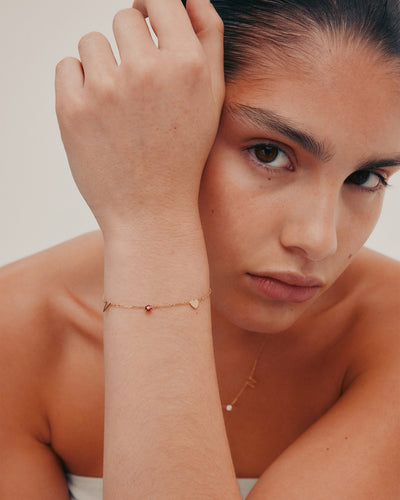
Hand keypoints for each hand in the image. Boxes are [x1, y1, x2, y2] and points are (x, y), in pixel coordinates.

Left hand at [55, 0, 223, 235]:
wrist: (150, 209)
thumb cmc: (183, 153)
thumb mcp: (211, 98)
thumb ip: (208, 39)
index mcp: (186, 64)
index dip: (152, 11)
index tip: (147, 25)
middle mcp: (146, 71)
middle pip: (123, 18)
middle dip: (129, 44)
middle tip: (137, 83)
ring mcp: (105, 89)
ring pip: (91, 42)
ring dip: (102, 65)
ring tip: (119, 105)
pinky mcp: (72, 108)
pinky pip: (67, 67)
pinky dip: (79, 84)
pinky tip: (99, 114)